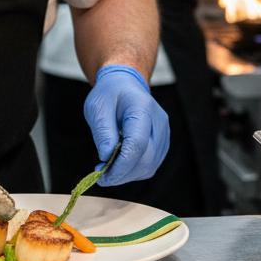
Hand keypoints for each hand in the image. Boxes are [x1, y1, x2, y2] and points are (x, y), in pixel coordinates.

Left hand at [83, 64, 169, 184]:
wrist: (125, 84)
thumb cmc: (110, 94)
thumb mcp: (97, 107)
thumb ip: (103, 131)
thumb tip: (106, 157)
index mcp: (143, 108)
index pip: (137, 144)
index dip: (120, 166)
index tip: (101, 176)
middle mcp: (159, 122)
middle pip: (146, 160)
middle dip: (122, 174)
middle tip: (101, 175)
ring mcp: (163, 133)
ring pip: (149, 166)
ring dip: (127, 174)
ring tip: (108, 169)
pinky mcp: (162, 143)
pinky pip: (150, 165)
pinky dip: (133, 171)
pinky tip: (119, 164)